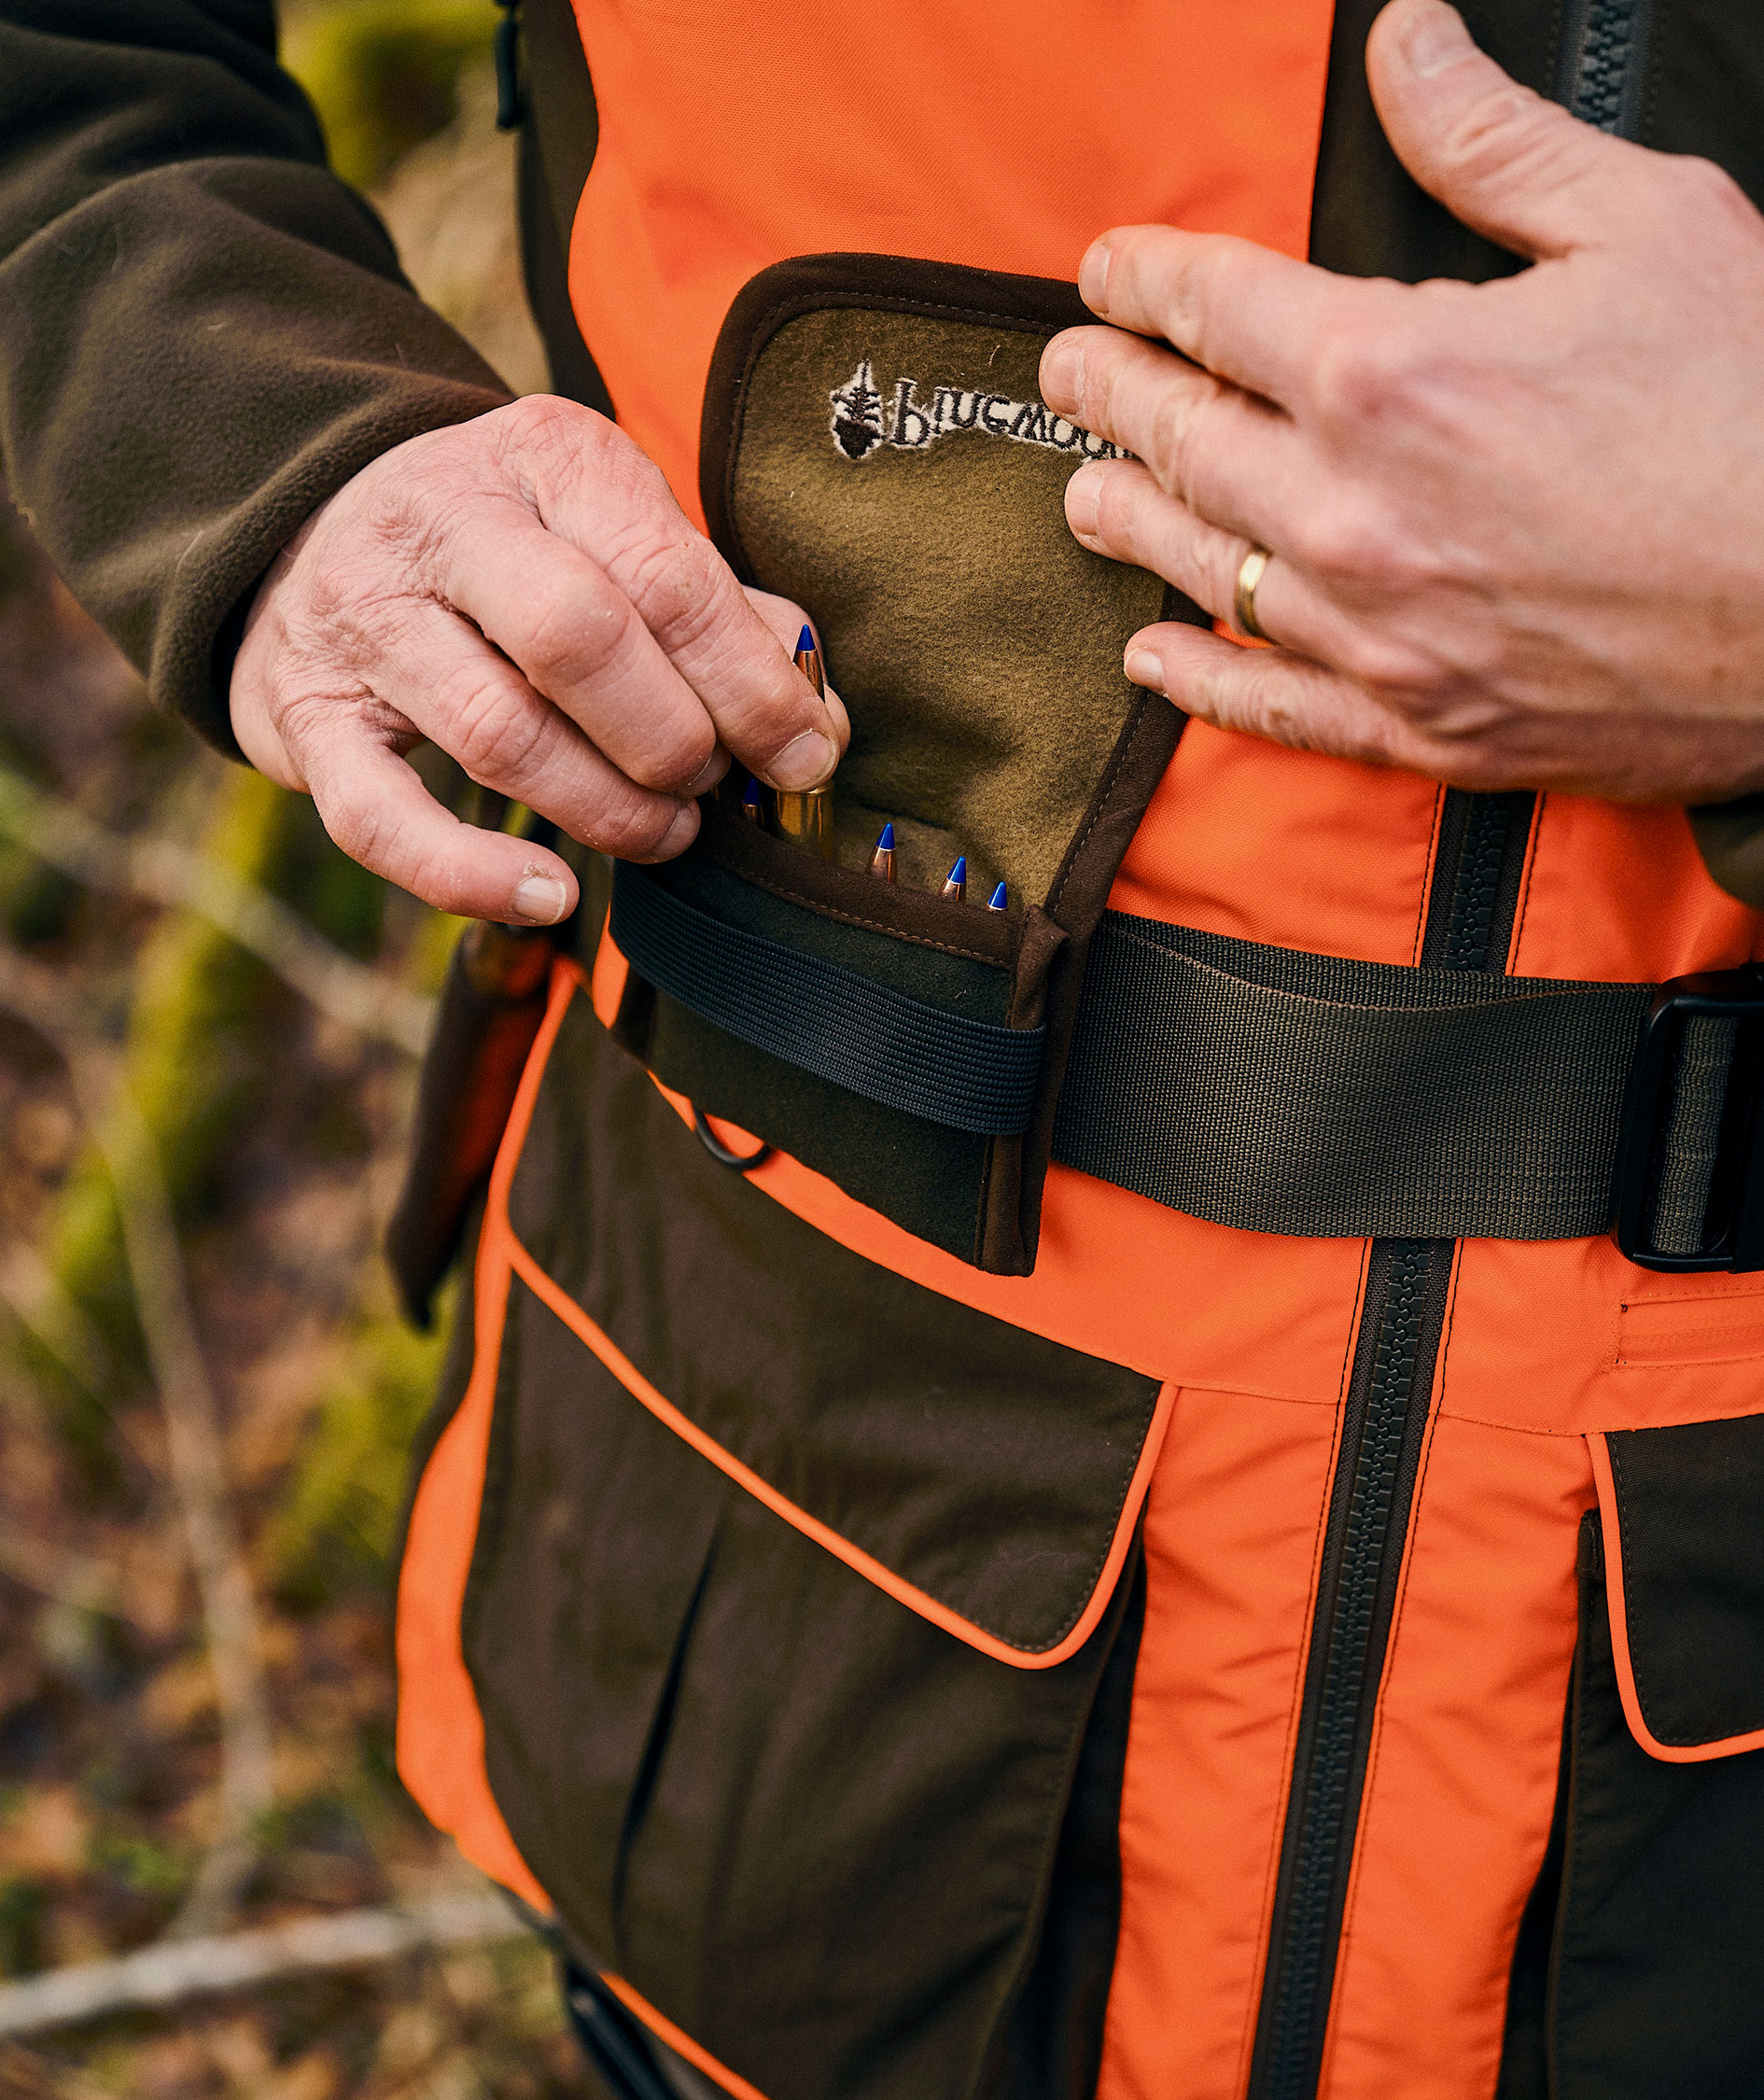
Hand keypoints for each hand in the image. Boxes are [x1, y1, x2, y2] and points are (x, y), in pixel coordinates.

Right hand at [229, 395, 846, 923]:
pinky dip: (470, 876)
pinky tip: (548, 899)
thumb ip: (723, 617)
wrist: (316, 536)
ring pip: (497, 735)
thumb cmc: (514, 554)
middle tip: (713, 786)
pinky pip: (380, 820)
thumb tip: (819, 724)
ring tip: (661, 832)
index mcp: (543, 457)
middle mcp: (439, 521)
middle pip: (579, 642)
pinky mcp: (303, 715)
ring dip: (606, 810)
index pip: (666, 575)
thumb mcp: (615, 536)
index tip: (805, 753)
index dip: (752, 684)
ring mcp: (360, 618)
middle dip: (676, 741)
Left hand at [1039, 0, 1763, 805]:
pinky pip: (1264, 706)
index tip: (1109, 271)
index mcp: (1390, 372)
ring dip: (1124, 519)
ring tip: (1085, 491)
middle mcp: (1350, 511)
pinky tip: (1150, 655)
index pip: (1210, 306)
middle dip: (1106, 390)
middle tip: (1068, 372)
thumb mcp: (1645, 228)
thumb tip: (1407, 44)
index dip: (1140, 277)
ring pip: (1196, 568)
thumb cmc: (1758, 421)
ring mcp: (1371, 631)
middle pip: (1177, 435)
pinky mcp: (1411, 724)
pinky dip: (1195, 680)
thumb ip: (1494, 142)